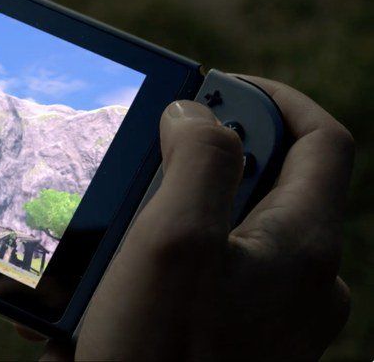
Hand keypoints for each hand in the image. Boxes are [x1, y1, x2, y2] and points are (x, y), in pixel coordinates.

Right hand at [72, 77, 353, 359]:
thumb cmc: (159, 355)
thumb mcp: (171, 241)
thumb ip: (196, 159)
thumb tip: (196, 113)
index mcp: (302, 247)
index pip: (321, 139)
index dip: (271, 97)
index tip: (212, 86)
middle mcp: (301, 282)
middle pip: (260, 186)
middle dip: (190, 168)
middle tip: (135, 172)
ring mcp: (272, 319)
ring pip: (221, 237)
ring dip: (159, 224)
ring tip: (102, 246)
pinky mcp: (235, 344)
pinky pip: (199, 285)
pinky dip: (151, 273)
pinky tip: (98, 296)